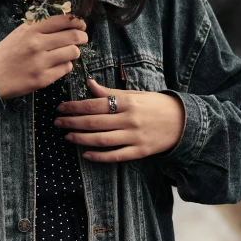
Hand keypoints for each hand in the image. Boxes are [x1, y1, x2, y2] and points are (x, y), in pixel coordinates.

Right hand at [0, 13, 87, 99]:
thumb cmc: (6, 53)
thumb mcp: (20, 32)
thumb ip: (40, 27)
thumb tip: (66, 22)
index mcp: (32, 29)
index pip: (63, 20)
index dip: (78, 22)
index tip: (81, 25)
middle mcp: (37, 44)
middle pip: (73, 36)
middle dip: (83, 37)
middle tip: (83, 39)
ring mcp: (41, 62)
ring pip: (73, 52)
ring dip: (74, 52)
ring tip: (68, 53)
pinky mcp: (43, 79)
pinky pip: (66, 69)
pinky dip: (65, 66)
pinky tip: (57, 65)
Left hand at [53, 77, 184, 162]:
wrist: (183, 121)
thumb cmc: (155, 105)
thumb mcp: (134, 95)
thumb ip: (111, 93)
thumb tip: (89, 84)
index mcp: (127, 102)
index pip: (94, 104)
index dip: (75, 107)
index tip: (60, 108)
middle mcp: (129, 119)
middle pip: (94, 122)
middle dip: (72, 122)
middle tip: (57, 123)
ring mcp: (134, 137)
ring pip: (102, 139)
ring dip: (81, 139)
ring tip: (67, 136)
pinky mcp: (140, 151)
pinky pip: (115, 155)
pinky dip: (99, 156)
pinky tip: (86, 154)